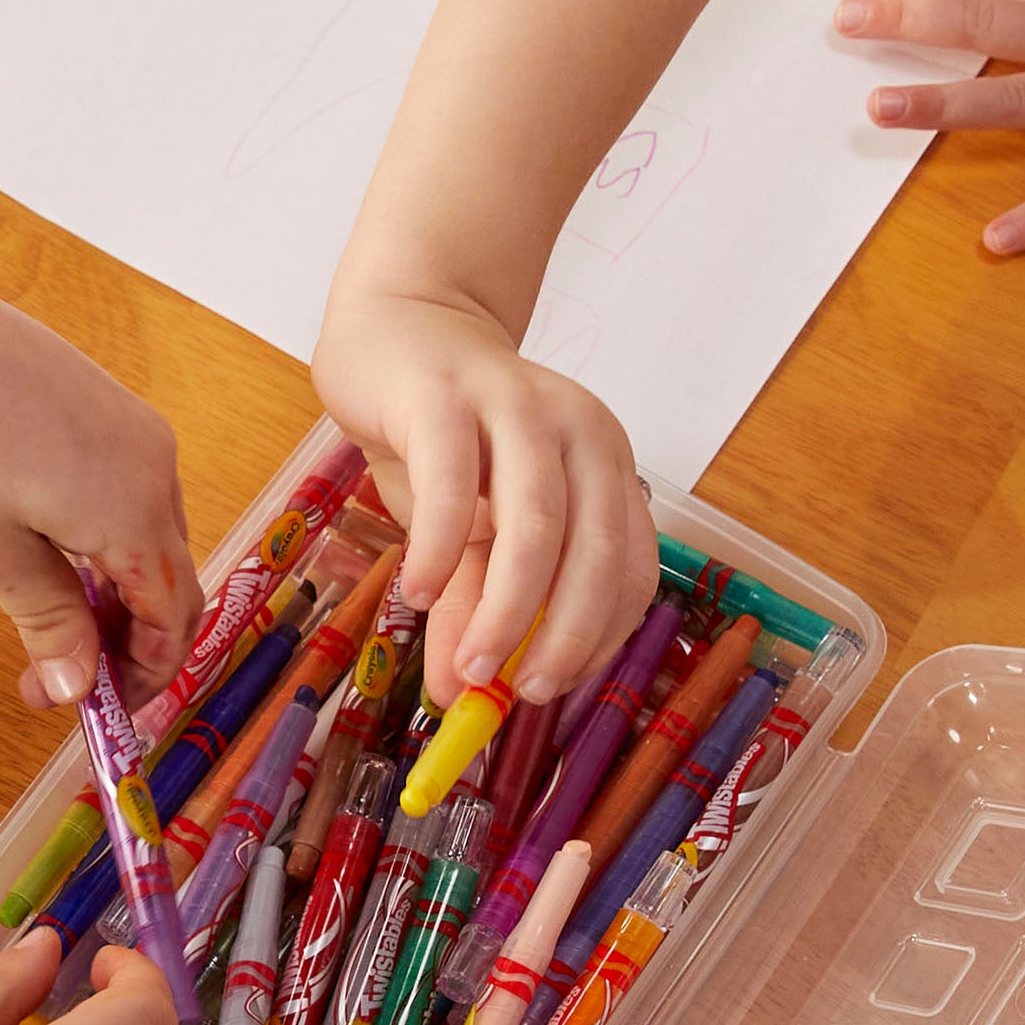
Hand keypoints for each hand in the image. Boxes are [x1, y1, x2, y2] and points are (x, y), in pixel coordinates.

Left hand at [0, 222, 198, 707]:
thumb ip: (48, 623)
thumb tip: (77, 688)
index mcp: (135, 512)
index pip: (171, 618)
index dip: (145, 675)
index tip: (102, 709)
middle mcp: (154, 465)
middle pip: (170, 575)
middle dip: (132, 637)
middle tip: (72, 673)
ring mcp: (132, 425)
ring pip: (149, 531)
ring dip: (117, 585)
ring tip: (53, 613)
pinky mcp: (104, 399)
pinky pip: (128, 486)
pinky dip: (106, 534)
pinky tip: (51, 547)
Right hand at [309, 283, 653, 702]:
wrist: (394, 327)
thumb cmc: (441, 434)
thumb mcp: (464, 530)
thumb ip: (471, 605)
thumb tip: (456, 697)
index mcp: (604, 464)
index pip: (630, 566)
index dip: (600, 636)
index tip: (551, 688)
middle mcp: (577, 430)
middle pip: (595, 550)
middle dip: (565, 636)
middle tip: (522, 694)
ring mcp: (515, 406)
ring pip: (535, 522)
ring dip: (507, 608)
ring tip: (471, 668)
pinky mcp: (445, 396)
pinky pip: (452, 483)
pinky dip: (439, 549)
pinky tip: (419, 595)